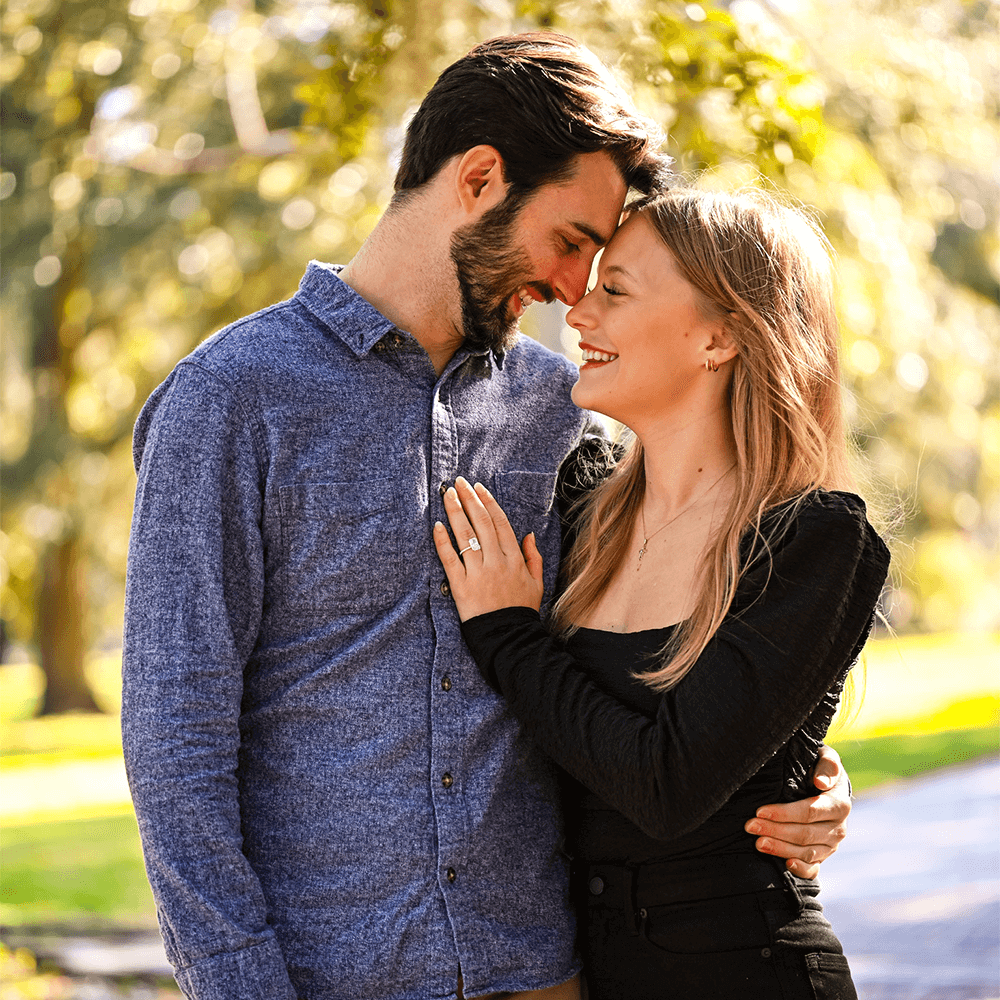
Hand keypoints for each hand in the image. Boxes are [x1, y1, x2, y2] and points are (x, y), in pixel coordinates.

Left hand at [433, 477, 543, 620]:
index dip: (488, 503)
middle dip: (469, 499)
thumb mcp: (536, 583)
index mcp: (514, 559)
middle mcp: (497, 562)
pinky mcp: (461, 587)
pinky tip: (437, 525)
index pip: (500, 523)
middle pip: (481, 523)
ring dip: (455, 512)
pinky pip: (449, 560)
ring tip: (447, 494)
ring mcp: (478, 574)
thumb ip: (533, 557)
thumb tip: (529, 534)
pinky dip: (442, 542)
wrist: (509, 639)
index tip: (479, 488)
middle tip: (459, 482)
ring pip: (465, 536)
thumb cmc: (521, 611)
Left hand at [744, 745, 850, 878]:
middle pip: (804, 833)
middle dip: (775, 830)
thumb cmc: (819, 767)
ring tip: (757, 843)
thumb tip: (820, 782)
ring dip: (781, 849)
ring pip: (806, 852)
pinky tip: (785, 865)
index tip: (760, 811)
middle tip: (750, 826)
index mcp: (839, 804)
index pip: (810, 812)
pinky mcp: (823, 855)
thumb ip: (826, 765)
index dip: (784, 813)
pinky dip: (800, 869)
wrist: (826, 784)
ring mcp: (831, 844)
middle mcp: (838, 827)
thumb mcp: (825, 758)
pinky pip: (814, 868)